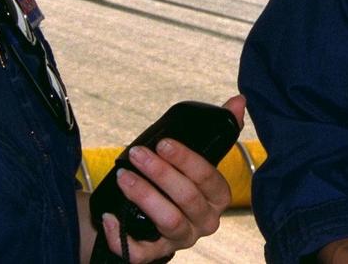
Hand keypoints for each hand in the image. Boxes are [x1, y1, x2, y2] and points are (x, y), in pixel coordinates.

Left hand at [94, 96, 246, 263]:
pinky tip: (109, 217)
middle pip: (187, 198)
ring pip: (168, 221)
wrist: (152, 217)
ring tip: (122, 177)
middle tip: (137, 154)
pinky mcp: (156, 253)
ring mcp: (181, 239)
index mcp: (217, 197)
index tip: (163, 142)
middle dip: (160, 173)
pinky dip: (122, 237)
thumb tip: (238, 100)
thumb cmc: (176, 181)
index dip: (186, 160)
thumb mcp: (196, 158)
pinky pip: (142, 253)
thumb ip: (220, 130)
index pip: (209, 178)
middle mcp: (204, 221)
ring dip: (144, 196)